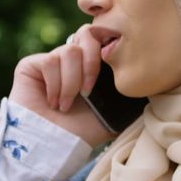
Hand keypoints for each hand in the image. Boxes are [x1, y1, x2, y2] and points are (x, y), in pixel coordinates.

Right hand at [8, 23, 117, 148]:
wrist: (55, 145)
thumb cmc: (83, 131)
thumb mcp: (114, 112)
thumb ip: (127, 93)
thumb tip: (149, 82)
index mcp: (91, 65)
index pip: (103, 39)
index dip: (108, 49)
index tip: (111, 73)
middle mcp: (71, 60)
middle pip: (87, 35)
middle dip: (92, 65)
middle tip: (88, 92)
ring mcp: (51, 61)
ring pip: (70, 51)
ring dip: (72, 83)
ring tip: (66, 105)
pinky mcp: (31, 65)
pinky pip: (49, 61)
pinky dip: (55, 85)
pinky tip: (53, 103)